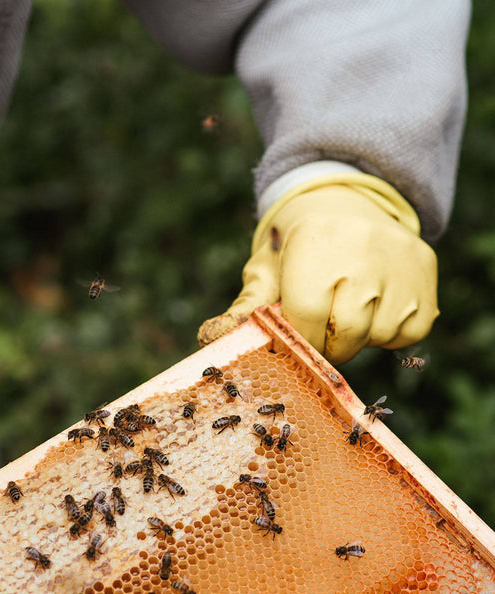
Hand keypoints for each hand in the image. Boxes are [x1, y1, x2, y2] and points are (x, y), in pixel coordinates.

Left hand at [197, 176, 438, 364]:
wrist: (344, 206)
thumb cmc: (295, 250)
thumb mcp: (266, 270)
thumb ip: (246, 306)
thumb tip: (211, 337)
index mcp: (315, 243)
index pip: (307, 316)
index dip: (299, 337)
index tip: (296, 334)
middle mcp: (364, 248)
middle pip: (346, 333)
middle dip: (327, 343)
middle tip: (320, 326)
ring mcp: (401, 261)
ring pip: (378, 335)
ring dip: (358, 337)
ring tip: (346, 307)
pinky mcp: (426, 274)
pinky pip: (409, 332)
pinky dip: (389, 332)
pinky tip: (374, 306)